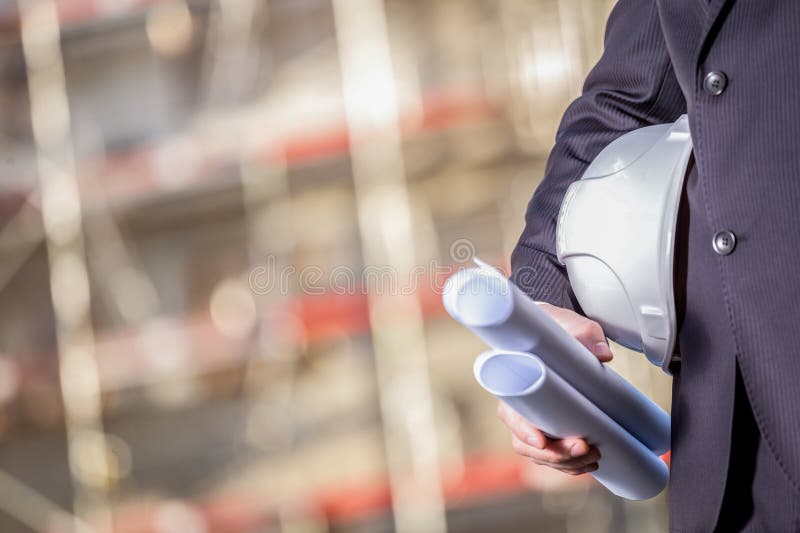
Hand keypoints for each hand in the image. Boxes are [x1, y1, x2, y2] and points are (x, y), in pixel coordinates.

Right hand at [497, 303, 611, 474]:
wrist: (552, 330)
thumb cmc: (553, 326)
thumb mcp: (569, 323)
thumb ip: (585, 334)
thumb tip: (602, 356)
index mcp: (514, 379)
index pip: (510, 413)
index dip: (524, 430)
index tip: (542, 440)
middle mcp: (518, 404)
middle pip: (527, 443)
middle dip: (556, 453)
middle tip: (584, 448)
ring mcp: (532, 418)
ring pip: (540, 454)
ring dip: (566, 463)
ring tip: (594, 457)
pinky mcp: (548, 425)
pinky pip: (552, 455)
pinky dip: (569, 464)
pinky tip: (589, 463)